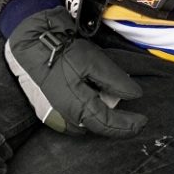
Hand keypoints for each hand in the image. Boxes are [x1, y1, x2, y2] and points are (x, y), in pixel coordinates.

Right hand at [4, 6, 146, 137]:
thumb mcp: (94, 62)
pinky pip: (72, 120)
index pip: (107, 123)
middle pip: (97, 127)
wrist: (30, 45)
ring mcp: (54, 115)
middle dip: (116, 125)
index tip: (142, 122)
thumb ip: (115, 81)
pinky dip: (86, 116)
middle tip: (133, 120)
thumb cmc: (62, 53)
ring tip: (117, 113)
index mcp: (77, 106)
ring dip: (101, 121)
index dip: (127, 126)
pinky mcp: (48, 109)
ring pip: (84, 125)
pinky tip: (93, 105)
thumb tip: (135, 95)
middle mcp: (65, 117)